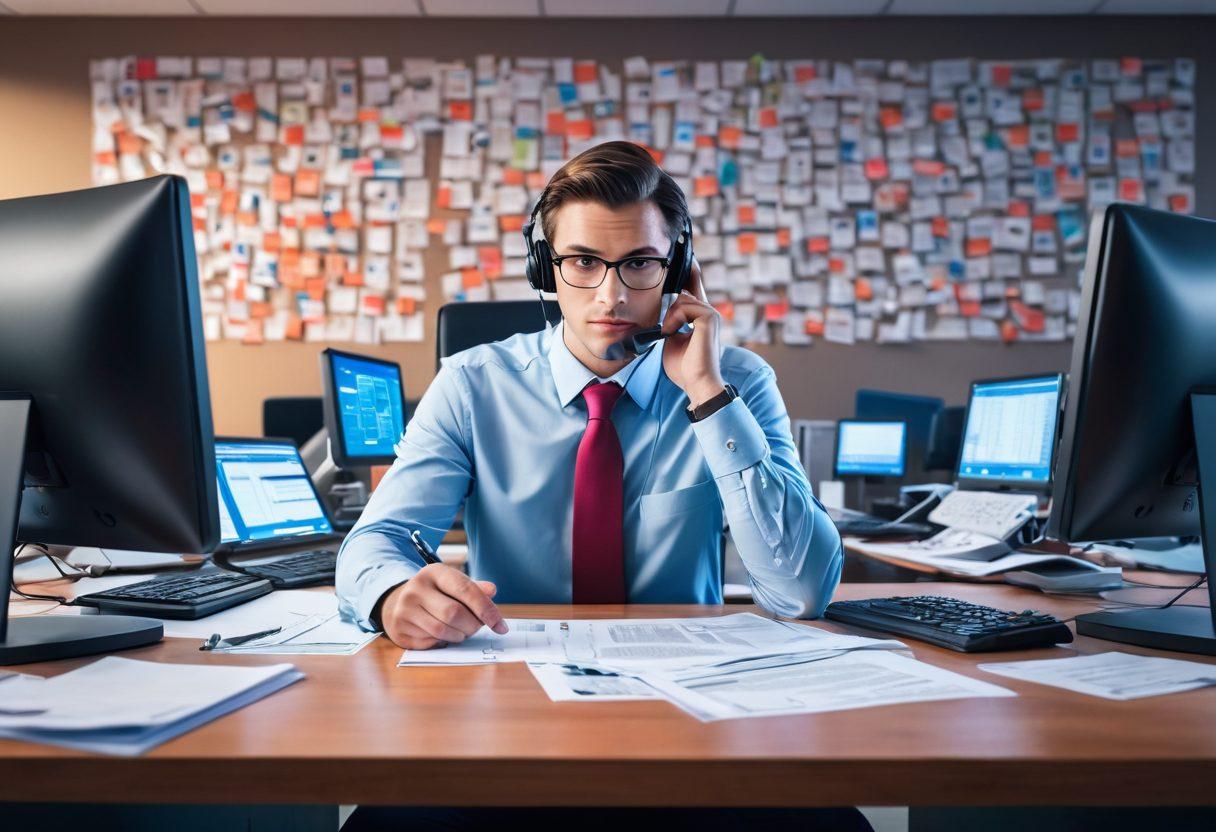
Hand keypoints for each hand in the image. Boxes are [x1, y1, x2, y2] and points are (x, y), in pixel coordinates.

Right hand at [378, 563, 507, 649]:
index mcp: (433, 572)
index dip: (486, 609)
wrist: (398, 602)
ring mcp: (404, 610)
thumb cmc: (435, 593)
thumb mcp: (453, 584)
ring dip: (460, 636)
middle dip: (473, 625)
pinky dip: (444, 642)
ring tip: (462, 631)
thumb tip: (492, 591)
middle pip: (454, 614)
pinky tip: (445, 634)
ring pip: (443, 631)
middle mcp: (415, 589)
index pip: (465, 589)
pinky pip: (431, 643)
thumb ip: (475, 589)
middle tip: (477, 627)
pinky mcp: (400, 630)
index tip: (500, 625)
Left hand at [661, 257, 725, 407]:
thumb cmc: (684, 368)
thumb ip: (670, 324)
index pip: (694, 288)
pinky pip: (684, 306)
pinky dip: (673, 319)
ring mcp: (711, 314)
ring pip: (681, 299)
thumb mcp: (672, 341)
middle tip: (666, 330)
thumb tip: (664, 314)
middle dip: (669, 309)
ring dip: (669, 317)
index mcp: (701, 318)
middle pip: (682, 293)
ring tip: (669, 334)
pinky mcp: (709, 318)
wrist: (696, 384)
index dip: (689, 272)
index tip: (683, 255)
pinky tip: (673, 333)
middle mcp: (709, 313)